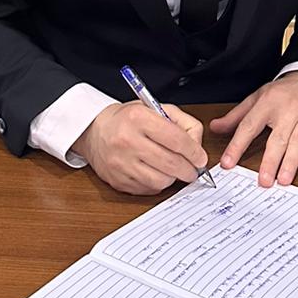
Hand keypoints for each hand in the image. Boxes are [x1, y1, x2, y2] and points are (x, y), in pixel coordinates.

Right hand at [72, 101, 208, 194]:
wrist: (95, 131)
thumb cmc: (129, 119)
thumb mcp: (155, 108)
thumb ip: (181, 122)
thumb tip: (197, 146)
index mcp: (139, 118)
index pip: (175, 139)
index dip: (194, 151)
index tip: (201, 158)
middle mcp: (128, 141)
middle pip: (170, 163)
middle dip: (189, 169)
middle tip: (194, 169)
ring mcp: (121, 163)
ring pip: (161, 180)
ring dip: (174, 178)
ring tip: (175, 171)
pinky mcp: (118, 181)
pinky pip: (148, 189)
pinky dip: (158, 184)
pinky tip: (157, 173)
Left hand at [210, 73, 297, 188]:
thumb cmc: (283, 92)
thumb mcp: (257, 98)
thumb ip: (237, 116)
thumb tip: (215, 128)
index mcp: (268, 104)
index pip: (249, 126)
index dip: (237, 145)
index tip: (228, 163)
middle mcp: (288, 110)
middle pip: (278, 138)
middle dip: (270, 160)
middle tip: (263, 180)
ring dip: (291, 162)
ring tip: (283, 180)